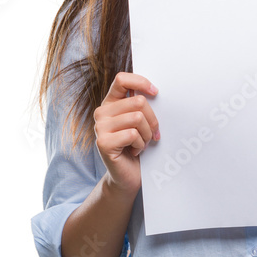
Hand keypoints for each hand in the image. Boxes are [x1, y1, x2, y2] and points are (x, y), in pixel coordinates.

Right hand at [93, 73, 160, 193]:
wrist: (128, 176)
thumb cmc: (137, 147)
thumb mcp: (140, 122)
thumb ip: (141, 106)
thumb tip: (155, 91)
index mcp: (110, 104)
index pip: (122, 80)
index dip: (141, 82)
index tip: (156, 92)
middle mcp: (102, 113)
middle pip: (138, 101)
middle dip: (152, 119)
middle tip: (152, 134)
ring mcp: (100, 128)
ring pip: (137, 118)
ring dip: (147, 134)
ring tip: (142, 143)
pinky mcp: (103, 143)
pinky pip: (133, 134)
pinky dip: (141, 144)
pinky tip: (135, 151)